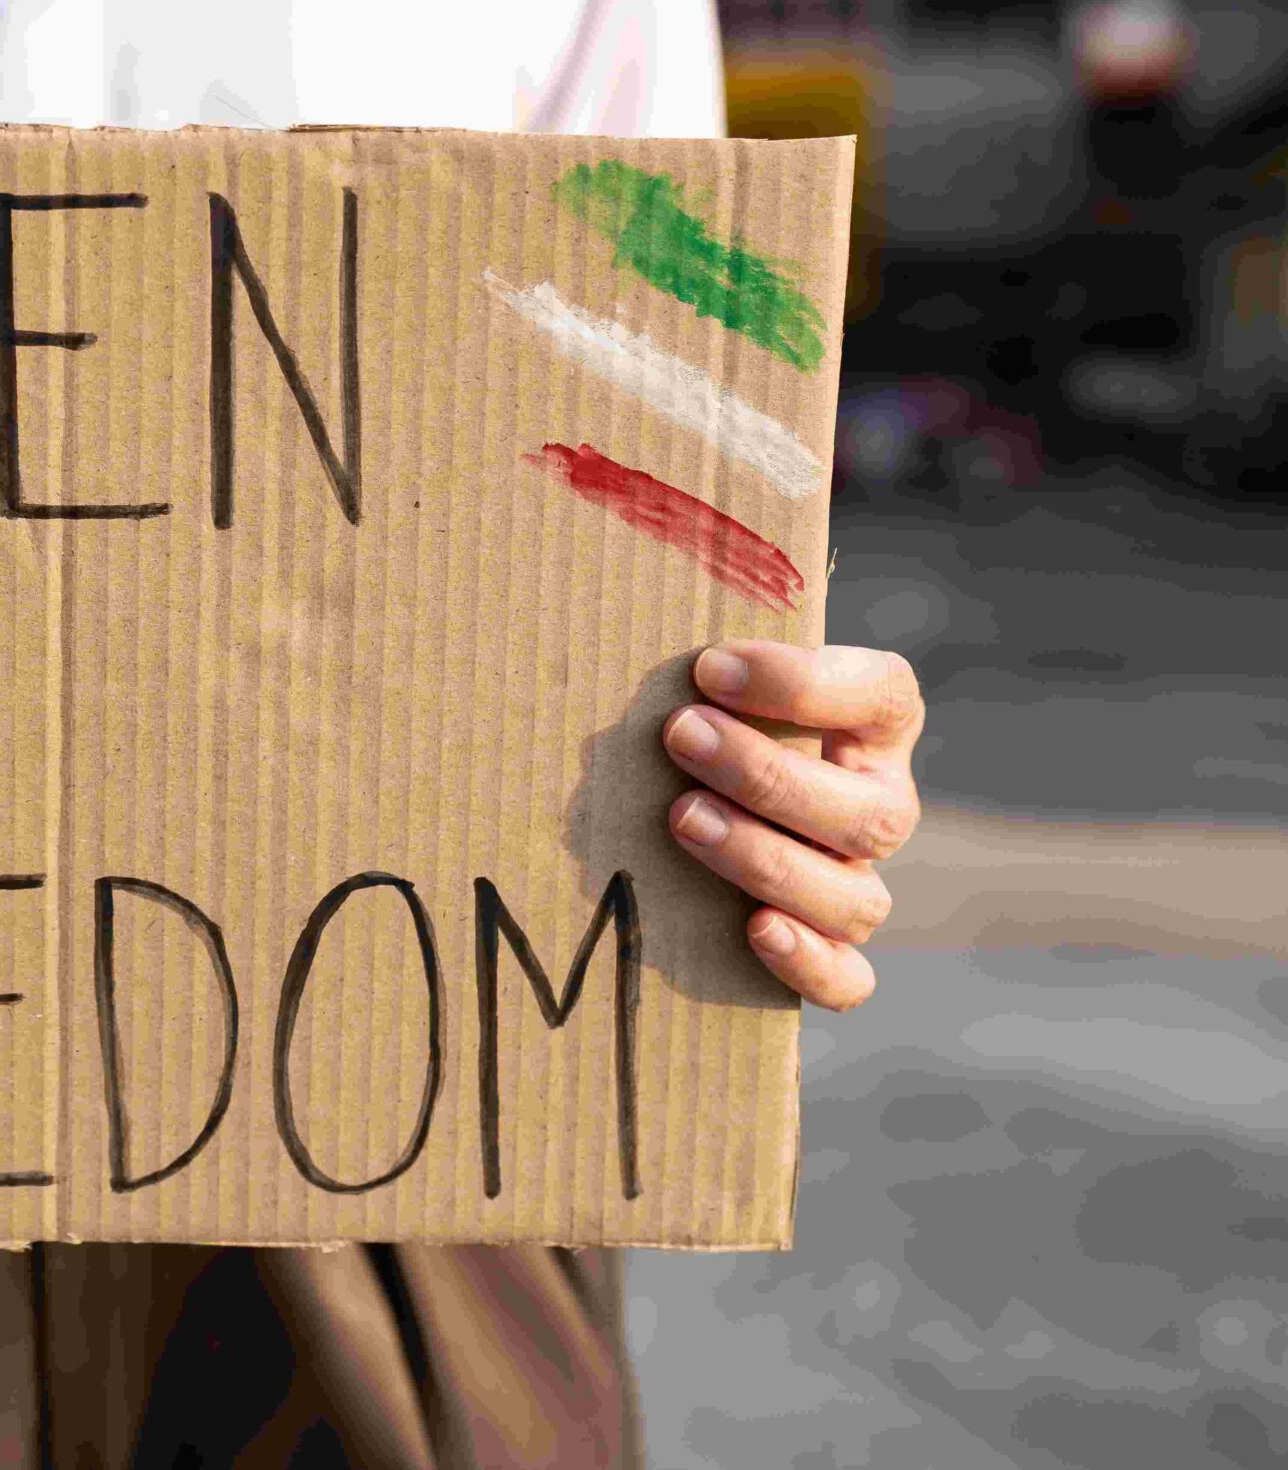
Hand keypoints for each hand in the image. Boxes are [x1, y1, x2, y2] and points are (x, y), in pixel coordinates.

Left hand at [661, 642, 922, 1010]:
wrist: (685, 796)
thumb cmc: (694, 709)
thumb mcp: (705, 665)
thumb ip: (705, 624)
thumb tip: (630, 531)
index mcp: (872, 721)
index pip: (881, 692)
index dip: (806, 682)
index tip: (709, 664)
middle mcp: (878, 803)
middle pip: (865, 810)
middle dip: (767, 772)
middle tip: (679, 735)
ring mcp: (858, 882)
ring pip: (854, 895)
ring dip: (766, 859)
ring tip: (682, 818)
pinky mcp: (828, 953)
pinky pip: (850, 980)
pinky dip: (810, 964)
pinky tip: (754, 930)